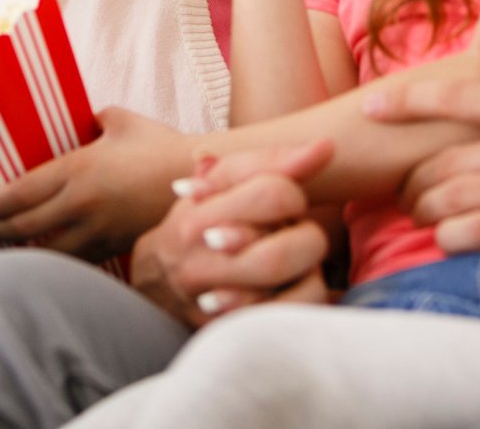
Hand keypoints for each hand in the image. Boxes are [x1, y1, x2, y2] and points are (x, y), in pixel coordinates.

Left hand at [0, 109, 194, 262]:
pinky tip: (50, 255)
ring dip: (24, 248)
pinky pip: (77, 258)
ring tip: (11, 244)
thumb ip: (94, 120)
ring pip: (48, 249)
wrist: (200, 180)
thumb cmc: (160, 145)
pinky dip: (57, 258)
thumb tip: (82, 121)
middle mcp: (82, 204)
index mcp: (78, 169)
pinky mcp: (115, 247)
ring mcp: (99, 230)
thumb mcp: (121, 121)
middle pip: (26, 225)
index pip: (22, 193)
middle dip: (0, 227)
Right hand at [130, 139, 333, 327]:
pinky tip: (290, 287)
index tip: (286, 202)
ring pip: (299, 289)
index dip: (294, 196)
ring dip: (309, 271)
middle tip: (293, 235)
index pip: (272, 194)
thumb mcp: (222, 184)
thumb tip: (326, 146)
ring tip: (294, 264)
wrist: (154, 280)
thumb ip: (272, 162)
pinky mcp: (231, 332)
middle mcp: (200, 262)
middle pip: (283, 254)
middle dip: (306, 239)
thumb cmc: (202, 221)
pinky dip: (305, 298)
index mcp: (199, 214)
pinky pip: (295, 318)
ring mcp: (213, 304)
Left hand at [367, 34, 479, 258]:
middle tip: (402, 187)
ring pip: (451, 199)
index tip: (372, 107)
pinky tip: (452, 237)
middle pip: (442, 160)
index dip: (405, 102)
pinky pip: (477, 234)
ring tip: (422, 213)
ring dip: (426, 209)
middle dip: (411, 177)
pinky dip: (452, 236)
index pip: (455, 99)